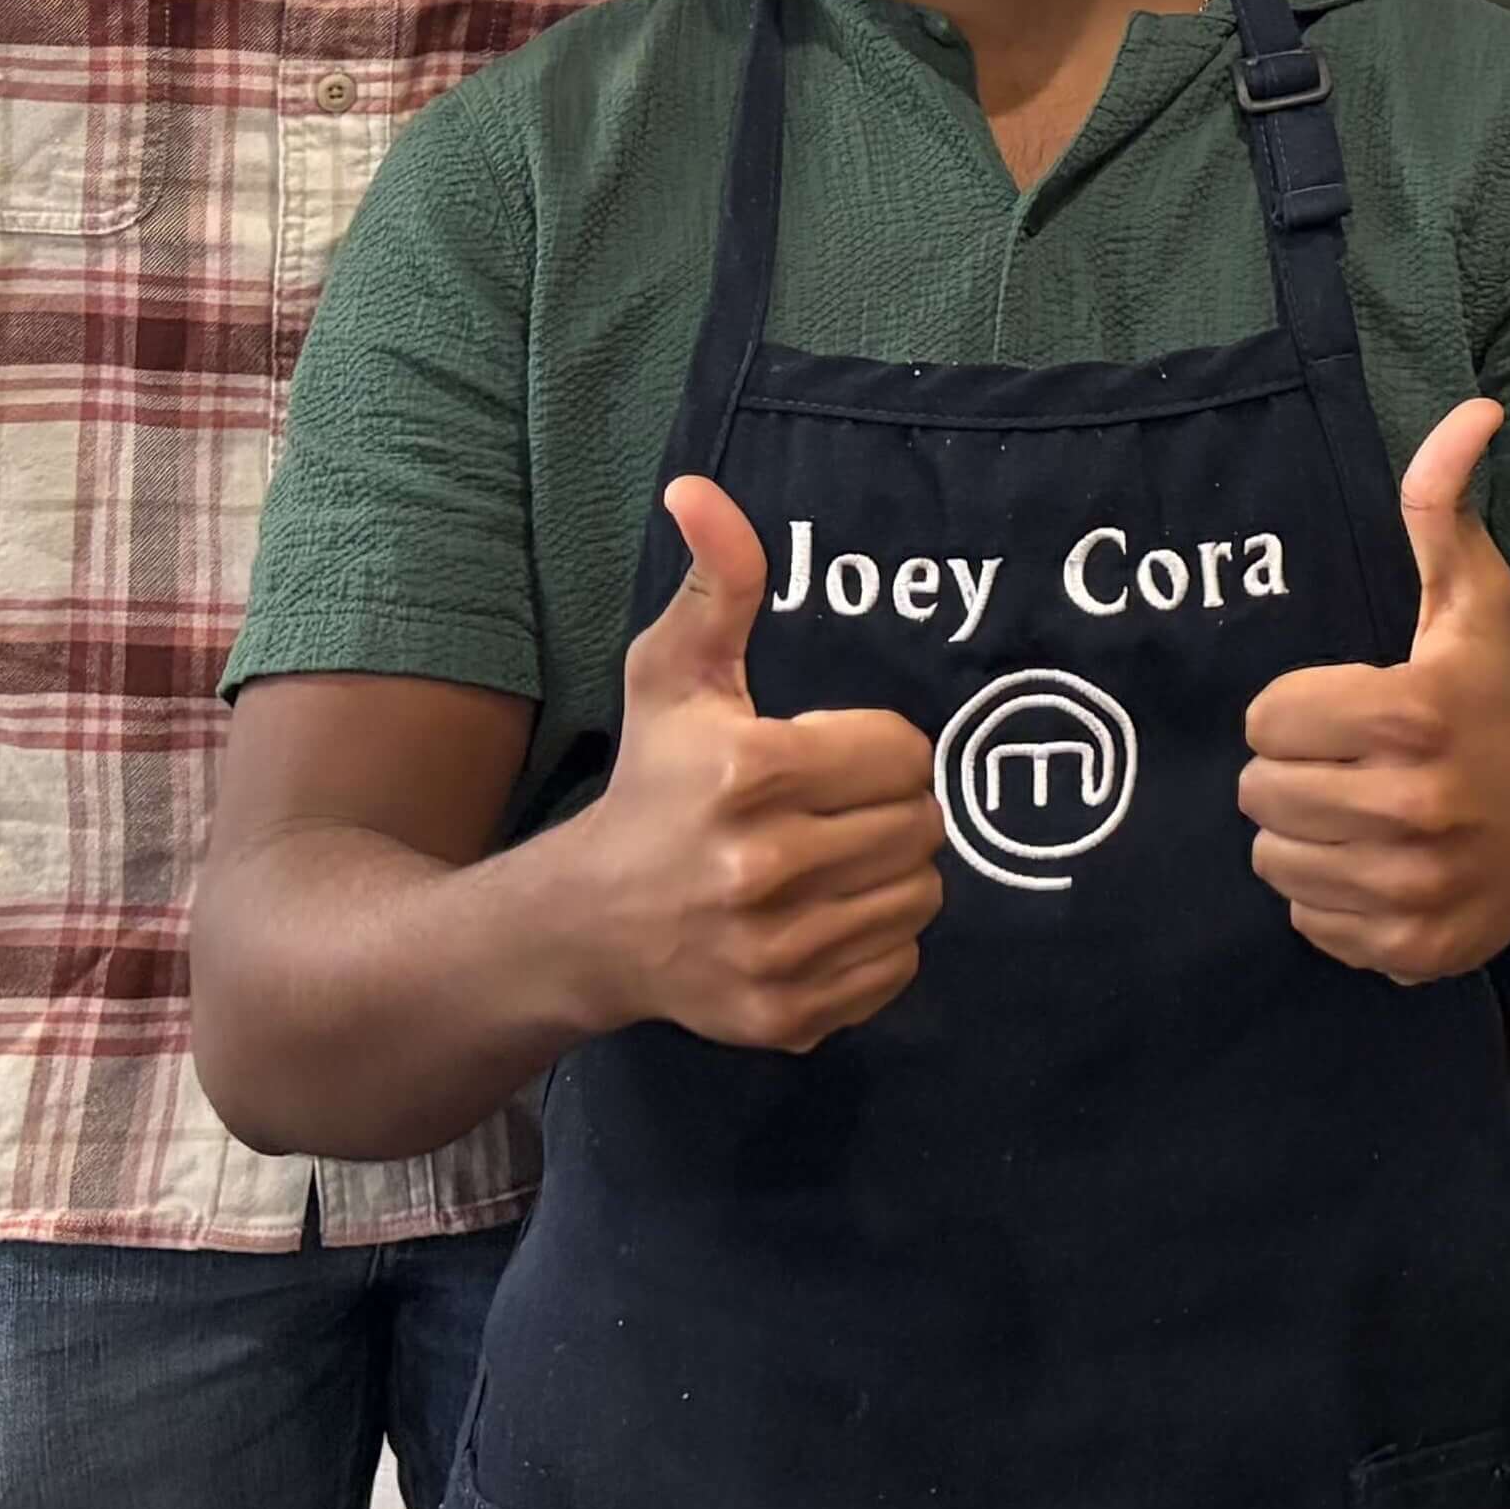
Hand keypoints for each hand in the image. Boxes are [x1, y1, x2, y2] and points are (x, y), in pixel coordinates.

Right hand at [572, 478, 946, 1053]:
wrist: (587, 926)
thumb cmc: (649, 783)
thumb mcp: (674, 674)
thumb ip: (715, 582)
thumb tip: (699, 490)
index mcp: (747, 775)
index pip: (906, 752)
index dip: (881, 745)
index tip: (832, 752)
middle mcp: (761, 871)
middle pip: (922, 824)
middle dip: (892, 807)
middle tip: (838, 807)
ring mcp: (774, 955)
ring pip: (921, 895)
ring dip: (892, 872)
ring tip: (832, 857)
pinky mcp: (786, 1018)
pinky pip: (899, 966)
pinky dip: (877, 940)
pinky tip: (823, 916)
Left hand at [1238, 400, 1509, 984]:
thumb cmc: (1508, 705)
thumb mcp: (1478, 604)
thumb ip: (1444, 508)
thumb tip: (1472, 408)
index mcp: (1414, 714)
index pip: (1268, 716)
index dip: (1299, 706)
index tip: (1347, 708)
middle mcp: (1411, 807)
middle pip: (1259, 791)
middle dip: (1294, 770)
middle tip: (1348, 763)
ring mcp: (1409, 887)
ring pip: (1274, 860)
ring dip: (1305, 835)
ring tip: (1359, 813)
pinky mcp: (1407, 950)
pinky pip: (1308, 922)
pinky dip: (1331, 897)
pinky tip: (1379, 865)